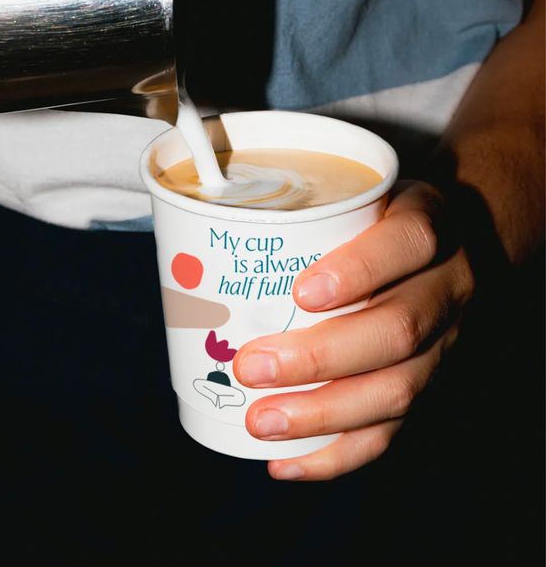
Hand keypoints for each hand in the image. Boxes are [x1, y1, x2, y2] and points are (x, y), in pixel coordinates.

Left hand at [233, 181, 474, 480]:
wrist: (430, 240)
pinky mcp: (426, 384)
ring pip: (397, 388)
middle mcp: (447, 285)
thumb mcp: (350, 189)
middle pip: (399, 329)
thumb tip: (202, 226)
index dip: (360, 271)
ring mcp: (443, 342)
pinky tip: (286, 461)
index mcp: (431, 223)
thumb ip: (300, 203)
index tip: (301, 294)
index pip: (412, 241)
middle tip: (249, 367)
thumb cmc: (366, 211)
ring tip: (260, 420)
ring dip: (322, 413)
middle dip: (319, 358)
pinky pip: (391, 429)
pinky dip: (335, 454)